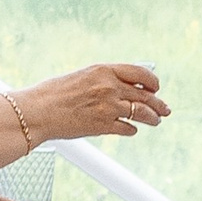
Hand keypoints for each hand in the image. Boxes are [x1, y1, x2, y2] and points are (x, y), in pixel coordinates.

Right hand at [13, 61, 167, 145]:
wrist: (36, 111)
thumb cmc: (52, 93)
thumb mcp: (81, 76)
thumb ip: (103, 79)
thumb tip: (122, 85)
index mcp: (103, 70)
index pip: (140, 72)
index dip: (152, 81)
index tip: (156, 87)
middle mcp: (109, 87)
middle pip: (145, 95)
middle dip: (158, 103)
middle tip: (164, 109)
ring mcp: (108, 107)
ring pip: (141, 113)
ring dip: (152, 118)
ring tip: (156, 120)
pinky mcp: (103, 126)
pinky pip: (127, 129)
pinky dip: (132, 130)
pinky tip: (132, 130)